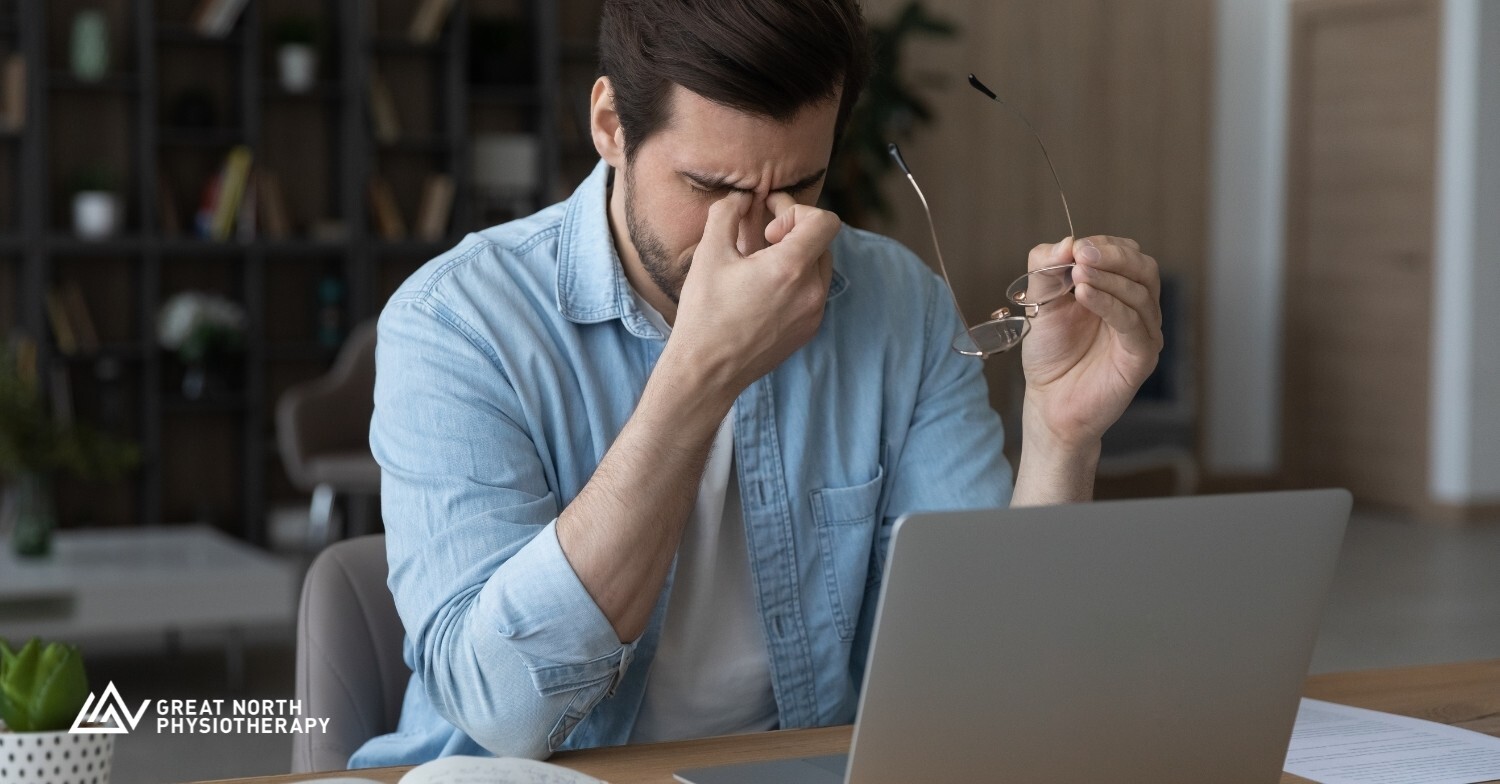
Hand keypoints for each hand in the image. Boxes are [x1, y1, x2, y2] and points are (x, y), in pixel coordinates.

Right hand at [667, 191, 839, 397]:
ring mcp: (814, 313)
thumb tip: (742, 197)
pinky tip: (764, 290)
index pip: (825, 221)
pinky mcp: (809, 330)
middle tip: (762, 234)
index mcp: (790, 268)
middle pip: (822, 242)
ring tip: (761, 263)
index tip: (769, 225)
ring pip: (819, 267)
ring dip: (796, 256)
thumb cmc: (705, 312)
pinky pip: (813, 293)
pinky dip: (796, 281)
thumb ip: (727, 213)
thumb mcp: (709, 253)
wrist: (707, 370)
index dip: (797, 211)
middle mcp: (811, 291)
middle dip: (794, 231)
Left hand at [1019, 235, 1162, 451]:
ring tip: (1078, 274)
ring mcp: (1144, 331)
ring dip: (1108, 279)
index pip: (1125, 253)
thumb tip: (1066, 241)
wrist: (1050, 402)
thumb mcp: (1040, 302)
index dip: (1103, 246)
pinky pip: (1133, 323)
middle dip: (1113, 256)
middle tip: (1082, 253)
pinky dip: (1110, 304)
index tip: (1076, 246)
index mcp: (1118, 289)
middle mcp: (1137, 307)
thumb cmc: (1050, 352)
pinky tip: (1085, 295)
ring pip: (1140, 293)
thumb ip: (1047, 269)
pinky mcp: (1142, 356)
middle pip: (1143, 267)